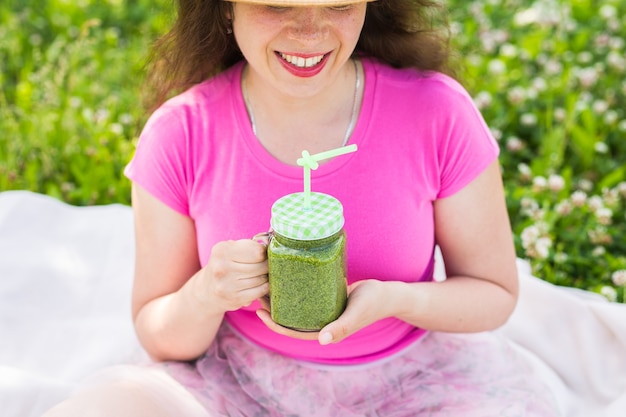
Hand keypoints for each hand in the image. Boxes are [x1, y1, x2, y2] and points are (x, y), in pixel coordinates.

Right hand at [198, 236, 268, 313]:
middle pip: (261, 266)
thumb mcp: (231, 249)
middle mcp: (222, 267)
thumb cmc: (225, 264)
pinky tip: (258, 284)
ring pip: (261, 279)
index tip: (262, 254)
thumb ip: (250, 245)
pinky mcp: (234, 299)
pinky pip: (260, 291)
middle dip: (266, 265)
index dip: (264, 253)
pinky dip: (263, 287)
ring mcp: (227, 285)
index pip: (257, 251)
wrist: (207, 289)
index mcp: (222, 250)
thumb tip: (271, 244)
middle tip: (264, 265)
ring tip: (259, 274)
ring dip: (265, 277)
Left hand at [256, 279, 392, 344]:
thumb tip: (322, 340)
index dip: (275, 325)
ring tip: (268, 284)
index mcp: (326, 332)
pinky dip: (295, 290)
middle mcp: (322, 323)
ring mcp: (324, 311)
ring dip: (282, 299)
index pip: (294, 332)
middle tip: (260, 292)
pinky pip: (306, 297)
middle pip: (292, 319)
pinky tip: (285, 277)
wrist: (388, 293)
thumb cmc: (373, 302)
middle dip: (274, 309)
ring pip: (297, 308)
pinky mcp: (327, 299)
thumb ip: (341, 326)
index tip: (260, 311)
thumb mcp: (356, 312)